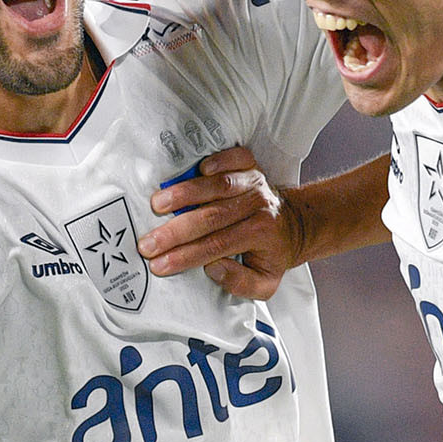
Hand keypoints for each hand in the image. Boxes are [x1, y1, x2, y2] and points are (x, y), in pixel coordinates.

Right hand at [143, 147, 300, 300]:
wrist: (294, 225)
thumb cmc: (272, 254)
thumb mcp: (265, 283)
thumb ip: (240, 283)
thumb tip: (213, 268)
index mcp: (259, 235)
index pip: (216, 246)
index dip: (185, 256)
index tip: (159, 264)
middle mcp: (257, 207)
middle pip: (211, 217)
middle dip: (175, 231)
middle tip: (148, 242)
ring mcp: (254, 183)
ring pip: (218, 186)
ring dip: (186, 193)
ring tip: (158, 204)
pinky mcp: (251, 166)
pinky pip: (235, 158)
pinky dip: (217, 160)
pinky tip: (198, 167)